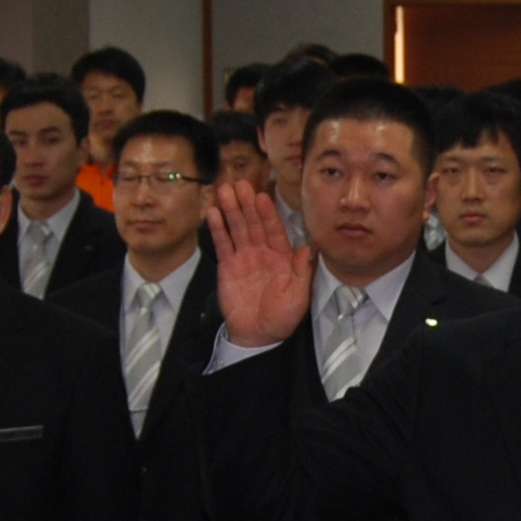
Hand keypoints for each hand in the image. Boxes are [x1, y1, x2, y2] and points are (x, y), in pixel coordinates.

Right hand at [202, 175, 309, 347]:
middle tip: (240, 184)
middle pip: (254, 223)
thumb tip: (307, 248)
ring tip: (224, 190)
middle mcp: (262, 252)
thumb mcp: (298, 297)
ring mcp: (244, 258)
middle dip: (247, 204)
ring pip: (237, 228)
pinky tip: (213, 213)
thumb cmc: (281, 318)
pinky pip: (223, 244)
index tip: (262, 196)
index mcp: (282, 257)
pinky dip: (218, 229)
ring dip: (231, 210)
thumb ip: (301, 272)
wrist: (258, 335)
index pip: (274, 229)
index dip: (268, 213)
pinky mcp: (227, 267)